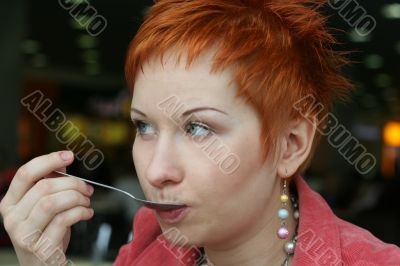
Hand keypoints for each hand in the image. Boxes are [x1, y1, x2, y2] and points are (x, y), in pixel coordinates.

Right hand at [0, 151, 93, 265]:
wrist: (45, 265)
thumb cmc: (47, 233)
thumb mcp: (46, 207)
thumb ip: (51, 184)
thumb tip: (63, 162)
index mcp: (10, 203)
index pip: (25, 174)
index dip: (49, 160)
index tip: (70, 156)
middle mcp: (12, 218)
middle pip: (44, 187)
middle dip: (72, 183)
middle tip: (87, 189)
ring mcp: (24, 234)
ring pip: (52, 202)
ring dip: (76, 198)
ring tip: (86, 202)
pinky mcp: (41, 247)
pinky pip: (63, 220)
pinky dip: (81, 212)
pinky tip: (87, 213)